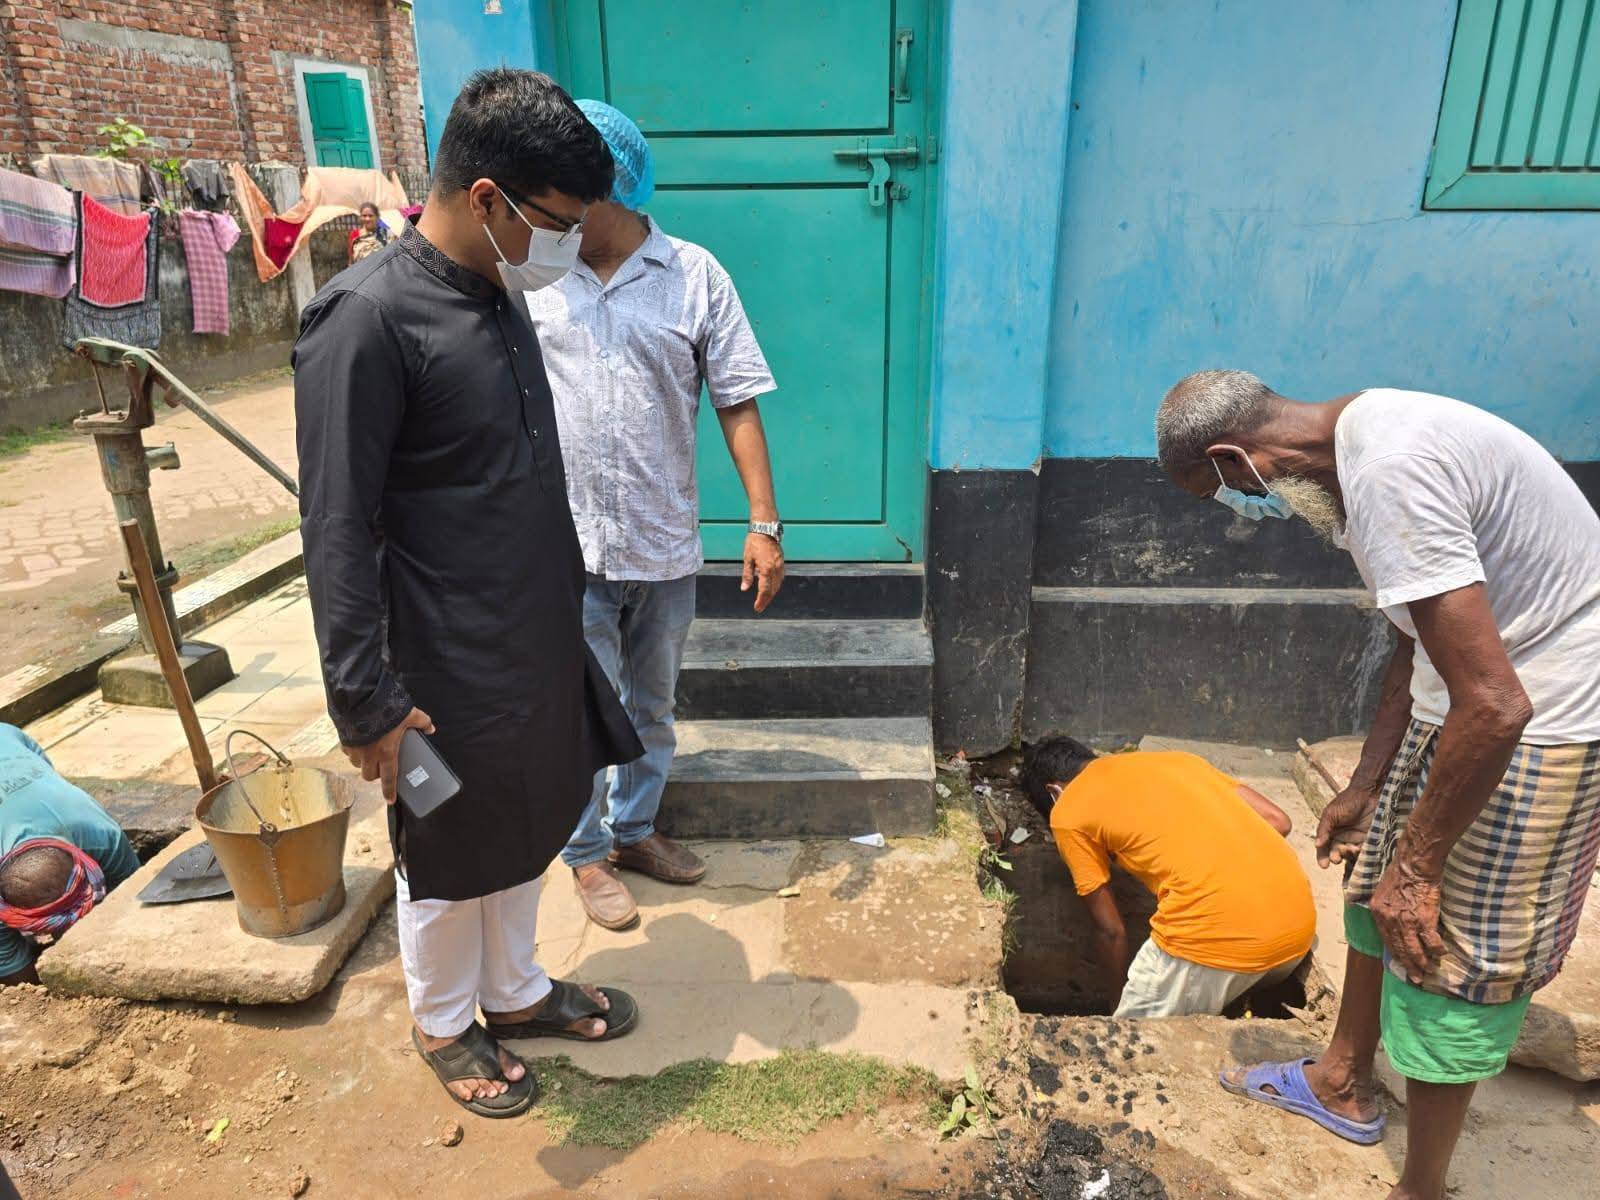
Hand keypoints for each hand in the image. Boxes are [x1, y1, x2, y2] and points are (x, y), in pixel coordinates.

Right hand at [344, 706, 433, 802]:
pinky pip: (348, 751)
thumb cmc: (387, 708)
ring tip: (370, 753)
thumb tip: (431, 727)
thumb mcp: (409, 714)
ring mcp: (354, 749)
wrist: (360, 697)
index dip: (389, 791)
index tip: (390, 800)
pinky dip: (353, 750)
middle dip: (374, 774)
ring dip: (363, 763)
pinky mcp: (344, 739)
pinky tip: (359, 741)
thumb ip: (422, 722)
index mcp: (386, 752)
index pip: (388, 778)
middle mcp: (368, 755)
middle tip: (381, 766)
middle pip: (369, 775)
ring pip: (357, 765)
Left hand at [741, 532, 784, 612]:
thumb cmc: (754, 542)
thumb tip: (744, 588)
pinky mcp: (781, 562)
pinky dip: (776, 586)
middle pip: (772, 590)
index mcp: (765, 569)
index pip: (764, 590)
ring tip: (765, 600)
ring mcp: (780, 565)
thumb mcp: (747, 559)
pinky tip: (772, 589)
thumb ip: (747, 575)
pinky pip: (780, 578)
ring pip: (778, 585)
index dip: (761, 600)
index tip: (757, 608)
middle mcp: (775, 569)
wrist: (765, 529)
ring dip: (772, 594)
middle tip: (760, 607)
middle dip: (766, 600)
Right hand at [1315, 783, 1380, 868]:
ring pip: (1349, 854)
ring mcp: (1355, 839)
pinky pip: (1363, 852)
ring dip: (1347, 855)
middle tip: (1336, 858)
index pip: (1324, 847)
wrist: (1368, 794)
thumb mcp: (1331, 814)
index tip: (1324, 865)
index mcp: (1330, 831)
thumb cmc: (1347, 801)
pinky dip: (1360, 854)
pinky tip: (1358, 849)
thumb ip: (1323, 829)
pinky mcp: (1368, 840)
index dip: (1323, 857)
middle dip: (1335, 857)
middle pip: (1336, 853)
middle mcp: (1342, 837)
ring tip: (1350, 849)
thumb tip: (1317, 844)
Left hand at [1369, 857, 1445, 983]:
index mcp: (1378, 912)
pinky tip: (1442, 953)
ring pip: (1414, 949)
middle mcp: (1389, 919)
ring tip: (1429, 970)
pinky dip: (1437, 949)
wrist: (1414, 864)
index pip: (1386, 940)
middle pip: (1399, 949)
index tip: (1402, 964)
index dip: (1396, 954)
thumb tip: (1390, 920)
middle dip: (1409, 965)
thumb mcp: (1383, 891)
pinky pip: (1431, 941)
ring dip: (1423, 963)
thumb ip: (1385, 908)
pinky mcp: (1423, 919)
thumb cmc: (1401, 873)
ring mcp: (1406, 921)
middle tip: (1416, 977)